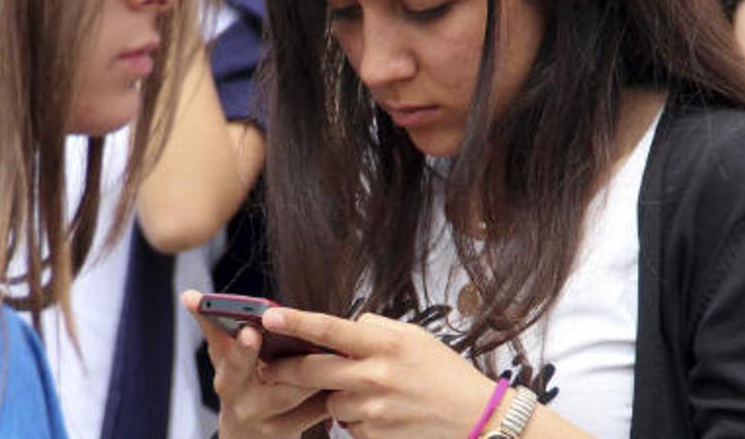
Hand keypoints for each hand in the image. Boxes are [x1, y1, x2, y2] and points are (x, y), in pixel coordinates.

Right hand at [180, 291, 328, 438]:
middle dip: (280, 360)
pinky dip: (327, 392)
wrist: (249, 437)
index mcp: (227, 376)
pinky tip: (344, 375)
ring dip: (313, 371)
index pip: (228, 357)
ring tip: (333, 349)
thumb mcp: (225, 360)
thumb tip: (187, 294)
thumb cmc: (243, 386)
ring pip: (292, 392)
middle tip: (297, 344)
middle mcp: (241, 400)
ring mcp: (264, 421)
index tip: (250, 331)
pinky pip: (313, 411)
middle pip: (270, 383)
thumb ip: (213, 326)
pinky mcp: (288, 433)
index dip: (239, 346)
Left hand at [259, 307, 496, 437]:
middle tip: (268, 368)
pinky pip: (348, 424)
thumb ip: (375, 329)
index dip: (295, 322)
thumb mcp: (415, 337)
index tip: (268, 317)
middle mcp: (375, 375)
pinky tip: (383, 413)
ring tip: (369, 393)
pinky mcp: (374, 434)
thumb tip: (343, 328)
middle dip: (284, 369)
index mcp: (385, 344)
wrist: (476, 418)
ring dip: (336, 396)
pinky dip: (356, 419)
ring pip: (329, 400)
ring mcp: (373, 408)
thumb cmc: (445, 373)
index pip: (329, 329)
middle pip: (312, 371)